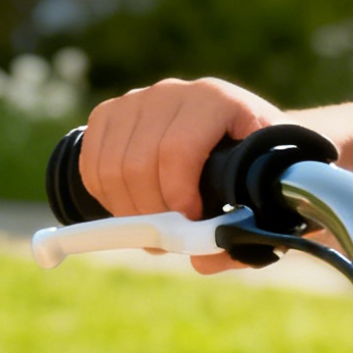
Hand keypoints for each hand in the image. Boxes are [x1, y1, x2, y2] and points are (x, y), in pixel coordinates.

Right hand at [81, 77, 285, 273]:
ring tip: (152, 228)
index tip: (190, 220)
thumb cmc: (252, 162)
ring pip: (110, 167)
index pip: (177, 149)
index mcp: (215, 100)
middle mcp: (171, 93)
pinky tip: (131, 208)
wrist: (238, 131)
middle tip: (168, 236)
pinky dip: (105, 197)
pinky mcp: (109, 114)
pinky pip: (91, 164)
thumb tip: (202, 259)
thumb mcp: (261, 188)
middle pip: (138, 163)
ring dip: (126, 211)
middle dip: (150, 212)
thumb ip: (241, 230)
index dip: (177, 194)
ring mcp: (136, 100)